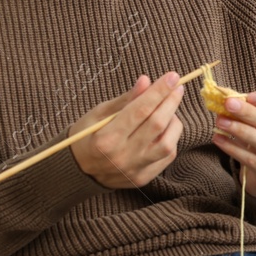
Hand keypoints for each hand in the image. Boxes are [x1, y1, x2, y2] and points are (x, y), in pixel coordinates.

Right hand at [68, 72, 184, 189]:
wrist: (78, 170)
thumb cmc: (87, 136)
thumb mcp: (99, 113)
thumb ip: (126, 100)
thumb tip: (146, 81)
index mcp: (106, 138)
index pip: (140, 110)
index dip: (159, 91)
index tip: (173, 76)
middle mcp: (122, 156)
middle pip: (157, 125)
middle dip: (171, 102)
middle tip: (177, 87)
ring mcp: (134, 170)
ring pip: (168, 144)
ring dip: (173, 122)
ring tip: (167, 111)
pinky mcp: (143, 178)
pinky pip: (167, 157)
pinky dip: (170, 139)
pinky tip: (164, 129)